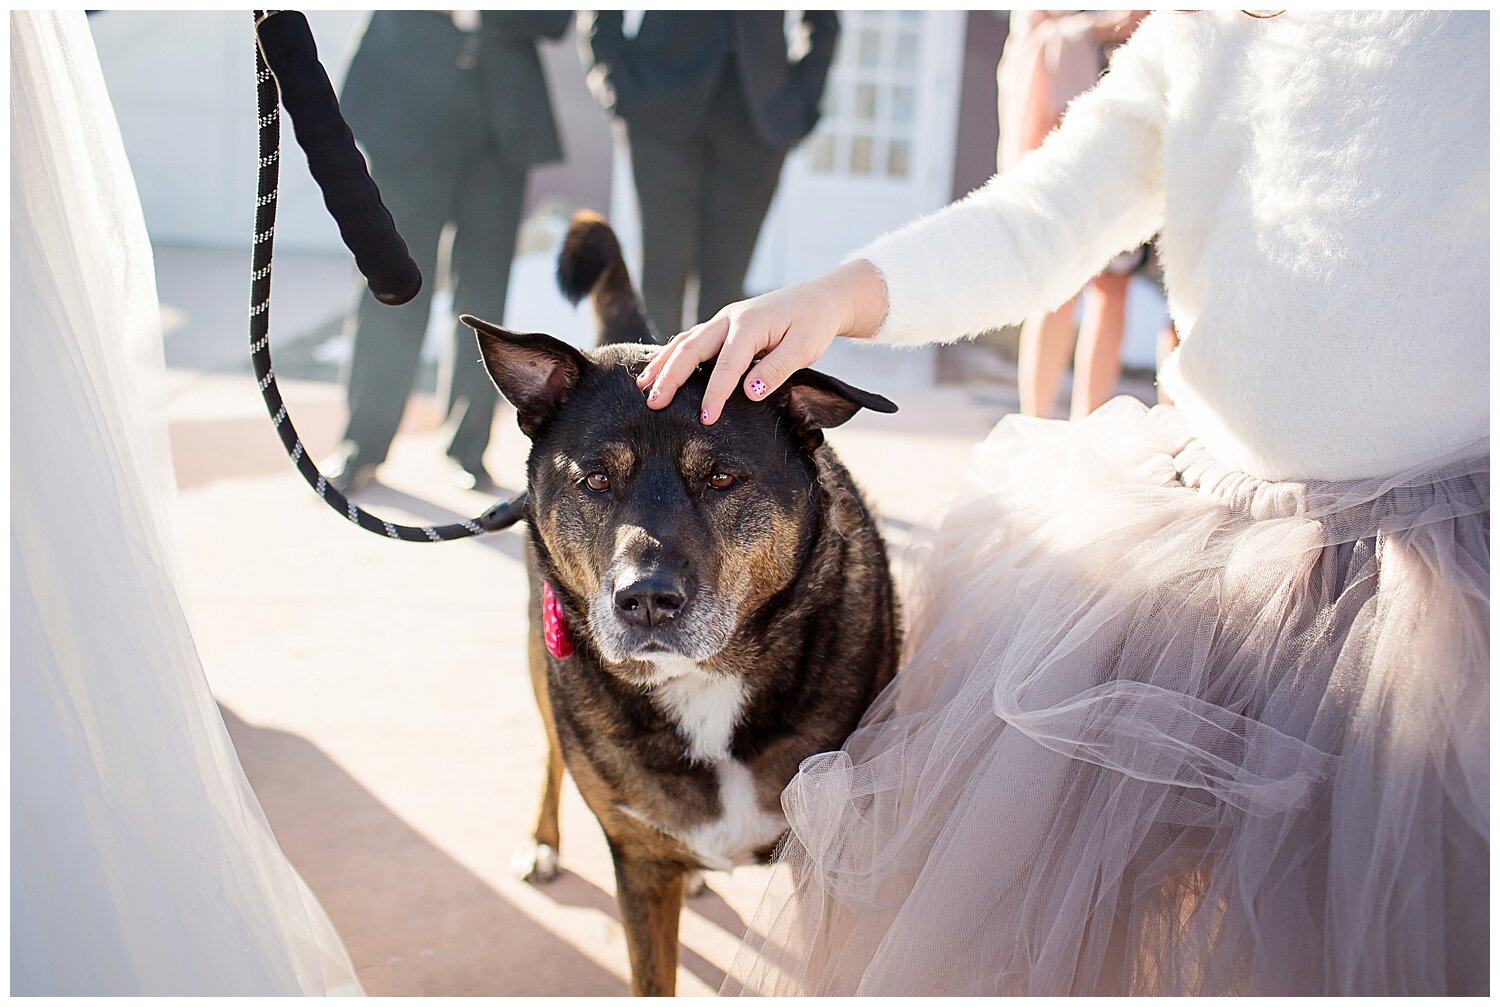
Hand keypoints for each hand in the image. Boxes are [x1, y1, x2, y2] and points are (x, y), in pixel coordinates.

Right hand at [636, 259, 887, 422]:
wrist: (819, 300)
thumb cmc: (813, 325)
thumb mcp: (804, 349)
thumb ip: (776, 369)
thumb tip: (749, 392)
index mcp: (751, 325)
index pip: (727, 364)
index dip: (715, 393)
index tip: (705, 419)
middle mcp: (731, 318)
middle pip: (692, 348)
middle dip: (670, 377)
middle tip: (654, 403)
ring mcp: (724, 320)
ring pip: (685, 341)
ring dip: (663, 364)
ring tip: (644, 386)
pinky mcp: (723, 325)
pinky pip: (691, 339)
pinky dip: (672, 354)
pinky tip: (658, 370)